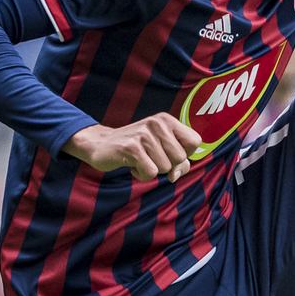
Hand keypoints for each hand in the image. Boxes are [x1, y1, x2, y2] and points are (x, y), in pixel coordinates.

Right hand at [63, 114, 201, 182]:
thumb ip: (178, 160)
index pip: (195, 141)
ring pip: (166, 167)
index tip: (169, 154)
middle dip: (167, 165)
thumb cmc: (135, 147)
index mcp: (167, 120)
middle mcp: (157, 123)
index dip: (186, 154)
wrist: (99, 143)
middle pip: (181, 158)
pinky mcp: (131, 148)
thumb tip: (178, 174)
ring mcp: (144, 135)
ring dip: (152, 170)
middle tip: (150, 158)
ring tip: (139, 159)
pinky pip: (151, 173)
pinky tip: (131, 164)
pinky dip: (141, 175)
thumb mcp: (160, 148)